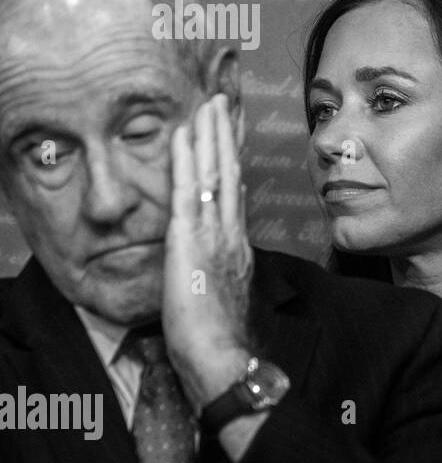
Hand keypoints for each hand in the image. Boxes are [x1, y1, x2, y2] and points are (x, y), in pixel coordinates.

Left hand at [163, 93, 254, 410]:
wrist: (223, 359)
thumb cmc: (221, 343)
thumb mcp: (224, 303)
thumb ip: (225, 278)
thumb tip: (224, 268)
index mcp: (237, 249)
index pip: (233, 196)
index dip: (231, 164)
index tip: (229, 138)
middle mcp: (231, 235)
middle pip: (229, 175)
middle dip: (224, 137)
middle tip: (221, 103)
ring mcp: (214, 234)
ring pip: (213, 173)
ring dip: (210, 135)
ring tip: (207, 104)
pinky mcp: (191, 240)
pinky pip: (187, 189)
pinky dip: (187, 158)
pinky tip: (183, 132)